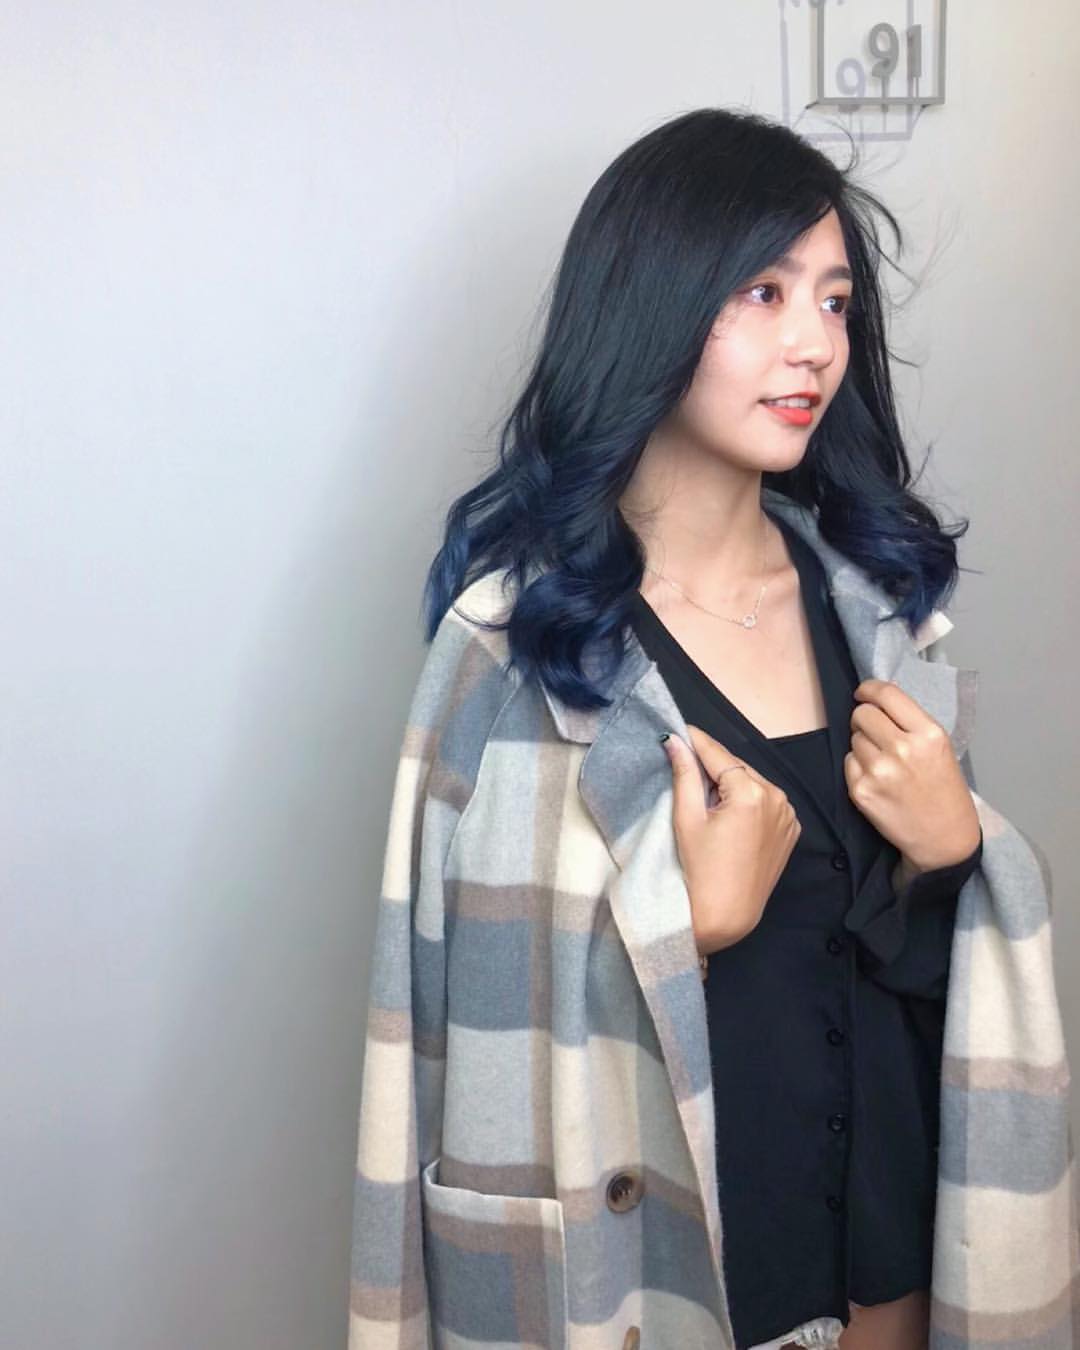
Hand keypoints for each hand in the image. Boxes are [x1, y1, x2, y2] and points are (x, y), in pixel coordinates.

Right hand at [662, 724, 801, 954]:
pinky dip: (748, 800)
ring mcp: (788, 815)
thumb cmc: (701, 870)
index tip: (680, 729)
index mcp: (752, 793)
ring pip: (752, 783)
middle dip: (713, 764)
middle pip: (737, 768)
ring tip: (706, 795)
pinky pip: (766, 802)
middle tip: (686, 762)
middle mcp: (777, 798)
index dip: (697, 740)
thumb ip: (685, 775)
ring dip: (731, 782)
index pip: (719, 754)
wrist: (726, 914)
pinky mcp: (791, 829)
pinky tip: (729, 813)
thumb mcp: (688, 819)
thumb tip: (676, 742)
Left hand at [844, 678, 980, 874]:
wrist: (944, 838)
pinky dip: (857, 767)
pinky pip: (848, 763)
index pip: (886, 694)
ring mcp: (879, 771)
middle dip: (865, 719)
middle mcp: (902, 749)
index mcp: (928, 734)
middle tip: (876, 733)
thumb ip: (910, 722)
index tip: (863, 693)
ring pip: (853, 738)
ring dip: (863, 745)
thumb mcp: (939, 748)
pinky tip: (877, 780)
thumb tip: (877, 698)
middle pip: (862, 714)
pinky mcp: (861, 791)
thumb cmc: (944, 791)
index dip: (868, 690)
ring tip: (884, 764)